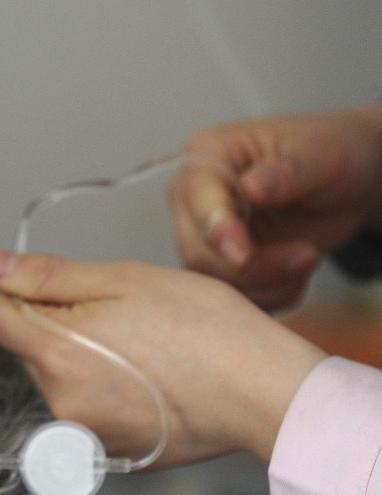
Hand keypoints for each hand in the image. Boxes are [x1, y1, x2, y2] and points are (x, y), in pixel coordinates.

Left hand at [0, 249, 326, 466]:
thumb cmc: (205, 328)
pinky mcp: (107, 453)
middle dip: (57, 326)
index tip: (56, 289)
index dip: (15, 292)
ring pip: (55, 378)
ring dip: (80, 359)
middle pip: (26, 347)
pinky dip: (103, 391)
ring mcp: (81, 434)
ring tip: (141, 350)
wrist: (265, 393)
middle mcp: (58, 403)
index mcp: (56, 355)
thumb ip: (46, 275)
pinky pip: (84, 409)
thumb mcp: (123, 280)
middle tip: (121, 318)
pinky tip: (146, 381)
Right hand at [171, 105, 381, 309]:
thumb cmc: (328, 154)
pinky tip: (297, 274)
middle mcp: (192, 198)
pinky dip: (270, 295)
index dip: (218, 230)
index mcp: (207, 154)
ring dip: (266, 284)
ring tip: (309, 260)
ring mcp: (200, 235)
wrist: (343, 186)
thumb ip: (286, 172)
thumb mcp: (320, 156)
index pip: (198, 200)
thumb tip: (250, 186)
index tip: (242, 255)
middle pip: (198, 251)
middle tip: (307, 256)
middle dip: (254, 266)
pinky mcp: (217, 264)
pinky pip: (231, 298)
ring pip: (213, 281)